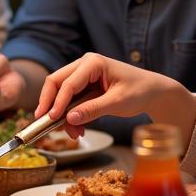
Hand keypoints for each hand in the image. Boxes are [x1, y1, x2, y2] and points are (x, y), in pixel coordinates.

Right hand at [34, 53, 191, 140]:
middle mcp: (84, 64)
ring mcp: (83, 74)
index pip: (68, 83)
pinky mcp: (84, 85)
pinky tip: (77, 129)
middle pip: (56, 82)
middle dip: (49, 103)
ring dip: (61, 113)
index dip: (58, 102)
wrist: (152, 91)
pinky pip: (70, 99)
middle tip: (43, 122)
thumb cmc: (139, 92)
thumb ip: (93, 109)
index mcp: (93, 63)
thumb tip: (69, 118)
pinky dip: (70, 114)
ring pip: (60, 92)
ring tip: (71, 132)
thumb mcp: (117, 103)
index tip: (51, 118)